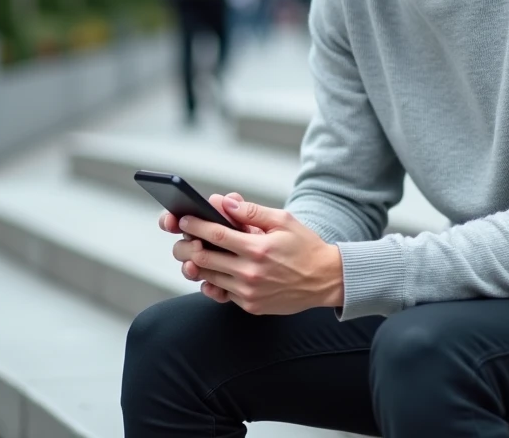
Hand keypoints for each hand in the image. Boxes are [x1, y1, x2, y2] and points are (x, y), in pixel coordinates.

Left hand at [171, 198, 343, 314]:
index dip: (194, 226)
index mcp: (258, 248)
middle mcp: (250, 273)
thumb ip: (250, 212)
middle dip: (186, 247)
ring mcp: (249, 293)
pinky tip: (214, 271)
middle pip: (203, 259)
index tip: (184, 220)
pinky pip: (222, 293)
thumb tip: (224, 202)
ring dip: (196, 265)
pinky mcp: (251, 306)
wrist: (326, 280)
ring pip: (208, 278)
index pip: (215, 234)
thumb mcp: (283, 220)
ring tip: (195, 254)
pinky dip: (213, 282)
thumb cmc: (305, 247)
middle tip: (182, 239)